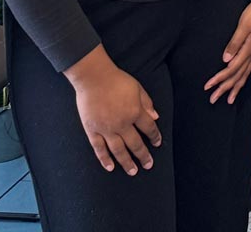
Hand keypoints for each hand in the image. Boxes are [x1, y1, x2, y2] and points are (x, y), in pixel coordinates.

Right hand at [65, 47, 160, 173]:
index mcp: (135, 112)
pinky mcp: (92, 130)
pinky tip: (110, 167)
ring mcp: (106, 129)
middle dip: (144, 155)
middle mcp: (122, 123)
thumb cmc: (117, 80)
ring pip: (118, 150)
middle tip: (149, 165)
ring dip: (127, 162)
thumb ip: (147, 103)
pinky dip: (104, 159)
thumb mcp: (138, 88)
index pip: (149, 128)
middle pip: (135, 143)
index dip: (155, 136)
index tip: (158, 143)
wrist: (93, 78)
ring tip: (133, 171)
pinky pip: (99, 148)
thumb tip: (155, 117)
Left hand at [203, 0, 250, 103]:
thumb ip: (235, 42)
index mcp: (249, 48)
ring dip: (235, 88)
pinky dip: (243, 79)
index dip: (219, 79)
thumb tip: (226, 59)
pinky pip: (248, 69)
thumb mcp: (244, 25)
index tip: (208, 86)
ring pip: (244, 75)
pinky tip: (240, 82)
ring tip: (229, 99)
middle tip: (213, 99)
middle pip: (237, 76)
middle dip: (225, 89)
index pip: (231, 69)